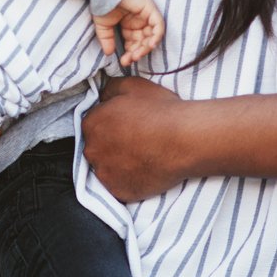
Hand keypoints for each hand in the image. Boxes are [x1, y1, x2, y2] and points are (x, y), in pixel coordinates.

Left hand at [81, 75, 191, 202]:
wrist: (185, 140)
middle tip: (136, 142)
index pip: (94, 124)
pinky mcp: (119, 191)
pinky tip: (144, 170)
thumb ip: (109, 89)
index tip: (126, 126)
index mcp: (92, 124)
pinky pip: (119, 186)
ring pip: (107, 168)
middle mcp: (92, 151)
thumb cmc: (160, 111)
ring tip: (142, 157)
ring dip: (118, 164)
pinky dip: (129, 180)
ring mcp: (105, 174)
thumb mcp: (132, 85)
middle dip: (112, 145)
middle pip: (97, 147)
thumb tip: (102, 97)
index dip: (111, 124)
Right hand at [92, 0, 165, 65]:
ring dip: (146, 47)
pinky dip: (157, 36)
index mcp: (129, 25)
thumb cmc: (102, 4)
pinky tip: (150, 45)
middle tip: (129, 59)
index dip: (130, 54)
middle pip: (144, 41)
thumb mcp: (104, 27)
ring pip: (152, 36)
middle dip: (137, 52)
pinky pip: (159, 25)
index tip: (123, 62)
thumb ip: (107, 40)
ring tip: (136, 55)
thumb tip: (109, 54)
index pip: (134, 43)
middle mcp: (139, 21)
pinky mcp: (150, 9)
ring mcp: (146, 15)